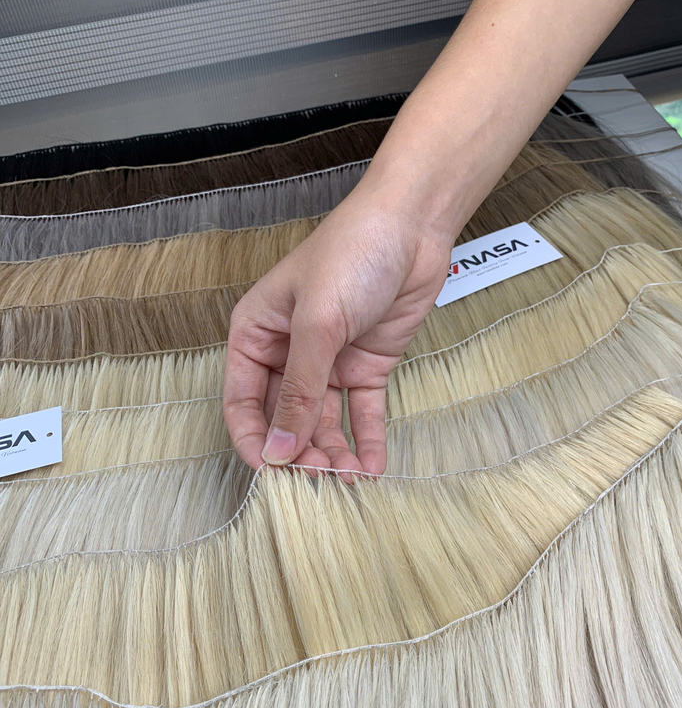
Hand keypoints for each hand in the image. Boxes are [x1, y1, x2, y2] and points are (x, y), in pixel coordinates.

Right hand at [223, 182, 452, 475]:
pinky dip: (366, 440)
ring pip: (324, 422)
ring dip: (335, 453)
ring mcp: (329, 361)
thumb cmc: (352, 253)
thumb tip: (280, 448)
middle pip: (285, 419)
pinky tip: (372, 467)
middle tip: (321, 481)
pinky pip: (362, 412)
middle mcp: (288, 353)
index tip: (273, 473)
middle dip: (300, 453)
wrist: (413, 225)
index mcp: (257, 335)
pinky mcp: (366, 366)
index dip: (255, 440)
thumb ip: (300, 391)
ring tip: (350, 479)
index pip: (242, 402)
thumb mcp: (318, 325)